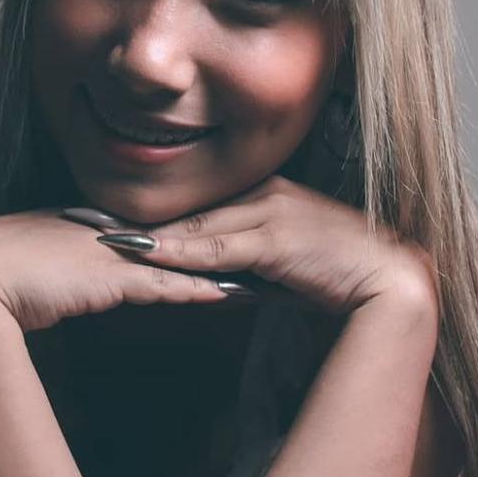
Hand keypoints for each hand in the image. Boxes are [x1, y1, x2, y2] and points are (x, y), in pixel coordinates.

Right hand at [0, 208, 238, 334]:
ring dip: (219, 266)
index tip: (218, 230)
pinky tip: (229, 294)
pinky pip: (164, 285)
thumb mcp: (25, 270)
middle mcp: (99, 231)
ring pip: (177, 257)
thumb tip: (57, 288)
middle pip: (172, 233)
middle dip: (216, 237)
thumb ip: (49, 274)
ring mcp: (105, 253)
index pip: (143, 227)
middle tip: (257, 239)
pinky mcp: (107, 279)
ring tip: (259, 270)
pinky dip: (198, 290)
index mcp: (80, 224)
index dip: (183, 230)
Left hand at [104, 175, 438, 321]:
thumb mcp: (285, 263)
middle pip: (190, 209)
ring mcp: (274, 211)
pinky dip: (182, 253)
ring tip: (102, 240)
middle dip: (137, 219)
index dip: (152, 214)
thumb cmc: (341, 276)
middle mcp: (267, 193)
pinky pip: (221, 247)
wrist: (393, 283)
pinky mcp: (281, 237)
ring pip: (199, 225)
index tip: (105, 220)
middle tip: (84, 223)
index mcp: (268, 193)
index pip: (199, 205)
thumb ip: (248, 261)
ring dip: (148, 235)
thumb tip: (211, 274)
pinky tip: (149, 256)